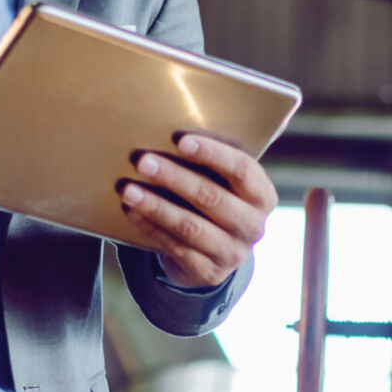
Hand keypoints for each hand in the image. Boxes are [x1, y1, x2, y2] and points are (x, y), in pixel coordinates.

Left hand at [118, 133, 277, 288]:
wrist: (217, 252)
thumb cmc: (219, 199)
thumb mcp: (230, 182)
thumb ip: (224, 157)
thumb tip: (230, 119)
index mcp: (263, 196)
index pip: (243, 170)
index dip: (212, 154)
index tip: (181, 140)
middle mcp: (253, 226)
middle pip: (211, 198)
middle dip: (174, 178)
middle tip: (143, 161)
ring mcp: (232, 253)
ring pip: (189, 226)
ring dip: (156, 205)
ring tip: (128, 189)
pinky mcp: (208, 271)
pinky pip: (174, 247)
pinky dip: (150, 227)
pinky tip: (132, 211)